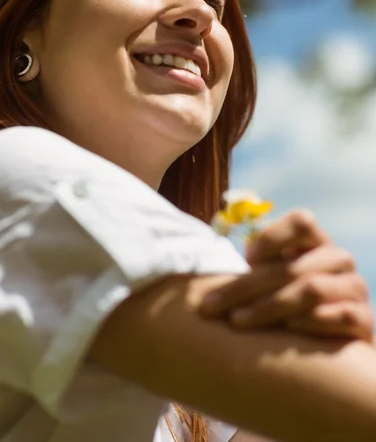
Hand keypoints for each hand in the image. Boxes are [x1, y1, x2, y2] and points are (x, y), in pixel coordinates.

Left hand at [200, 210, 372, 341]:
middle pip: (291, 266)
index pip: (302, 221)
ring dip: (268, 307)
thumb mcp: (273, 275)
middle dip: (245, 287)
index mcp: (316, 241)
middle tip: (211, 305)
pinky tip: (288, 331)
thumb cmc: (289, 299)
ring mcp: (354, 287)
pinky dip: (309, 323)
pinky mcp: (364, 319)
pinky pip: (339, 316)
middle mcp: (338, 258)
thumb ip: (254, 264)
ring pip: (309, 290)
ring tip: (238, 321)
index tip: (245, 258)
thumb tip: (198, 260)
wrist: (331, 337)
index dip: (272, 237)